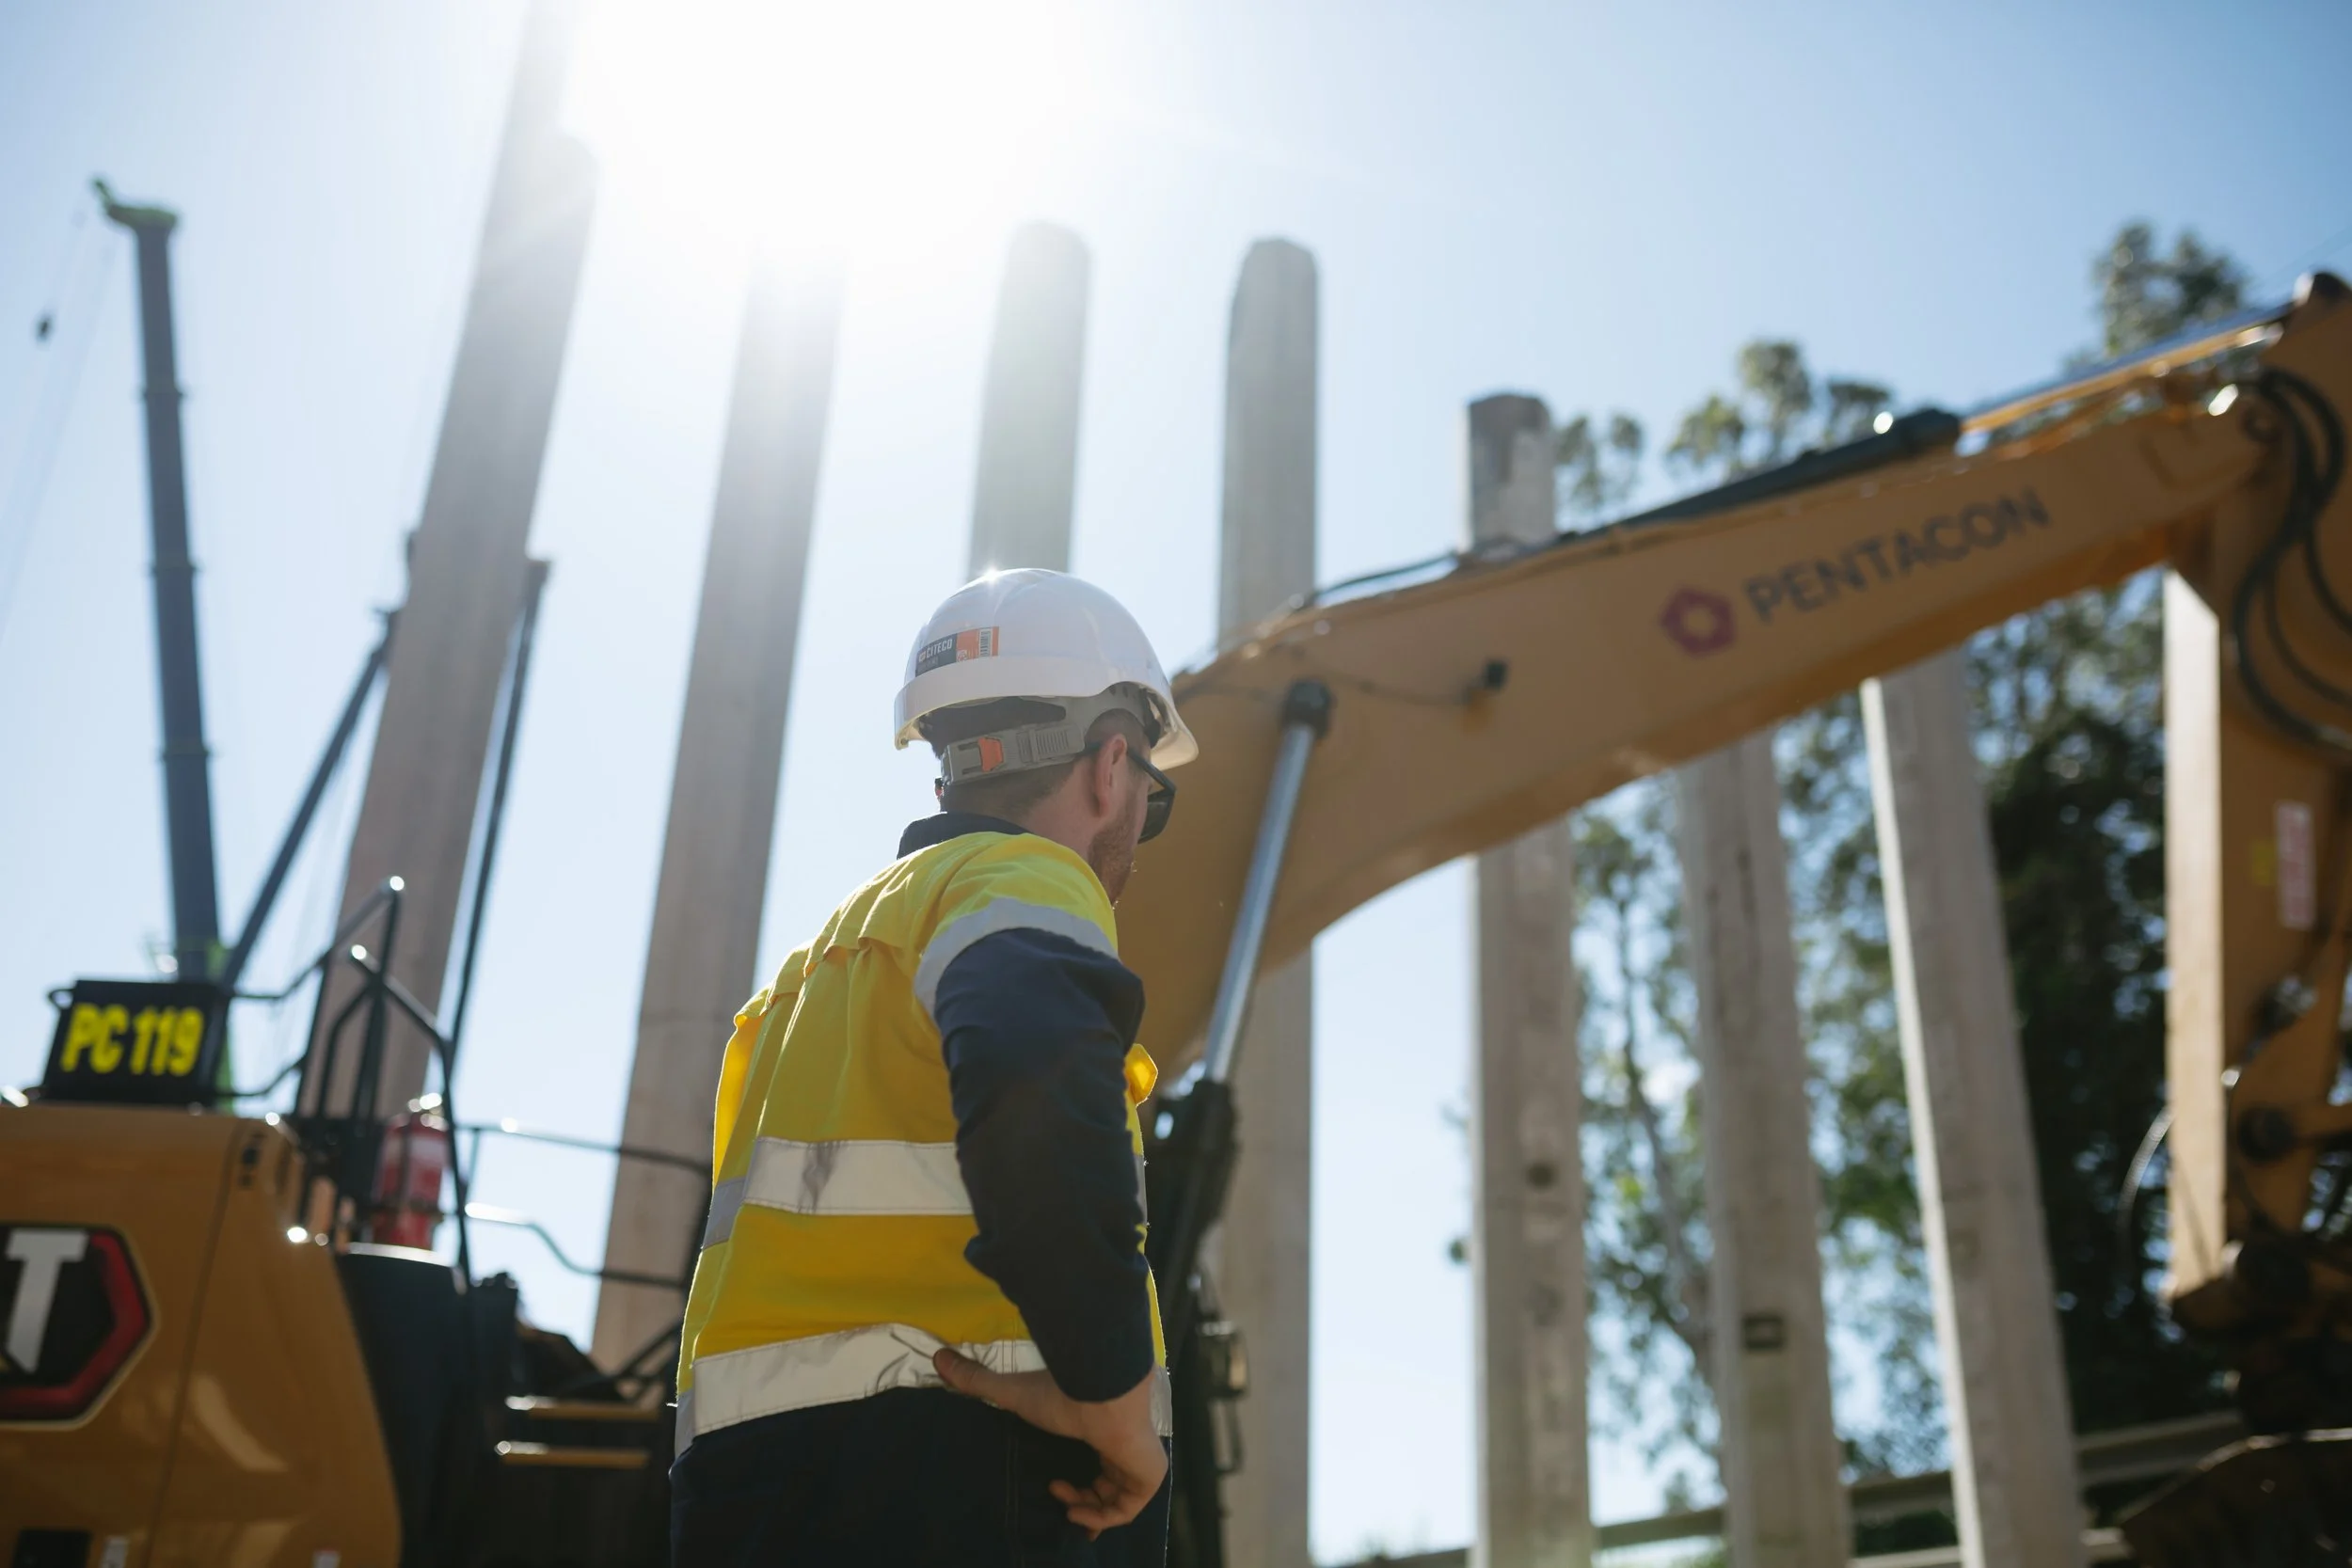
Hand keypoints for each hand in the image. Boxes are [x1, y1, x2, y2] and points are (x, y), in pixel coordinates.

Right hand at [933, 1348, 1166, 1534]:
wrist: (1101, 1390)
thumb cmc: (1063, 1393)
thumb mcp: (1013, 1393)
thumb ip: (978, 1381)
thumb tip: (937, 1356)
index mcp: (1102, 1428)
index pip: (1099, 1462)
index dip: (1082, 1484)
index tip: (1054, 1491)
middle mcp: (1124, 1445)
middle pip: (1111, 1485)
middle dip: (1084, 1501)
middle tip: (1058, 1499)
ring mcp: (1140, 1460)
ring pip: (1119, 1499)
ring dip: (1088, 1508)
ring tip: (1065, 1503)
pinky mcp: (1150, 1475)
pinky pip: (1129, 1508)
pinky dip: (1104, 1517)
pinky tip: (1078, 1510)